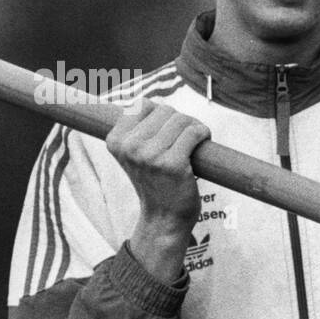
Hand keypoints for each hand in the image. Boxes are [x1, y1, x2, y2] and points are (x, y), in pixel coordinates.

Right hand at [107, 98, 210, 281]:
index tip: (167, 131)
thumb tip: (146, 101)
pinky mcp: (172, 164)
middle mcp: (129, 147)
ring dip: (194, 126)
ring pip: (181, 119)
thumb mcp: (134, 154)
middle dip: (179, 121)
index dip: (161, 115)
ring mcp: (150, 156)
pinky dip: (203, 133)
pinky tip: (204, 142)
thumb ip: (136, 129)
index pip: (143, 105)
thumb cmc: (155, 181)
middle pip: (165, 110)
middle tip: (184, 139)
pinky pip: (194, 132)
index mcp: (115, 140)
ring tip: (194, 141)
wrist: (164, 217)